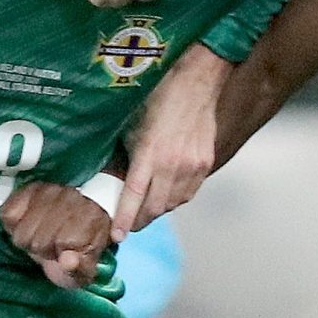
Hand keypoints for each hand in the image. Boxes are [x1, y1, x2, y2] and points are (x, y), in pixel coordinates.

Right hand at [0, 181, 110, 288]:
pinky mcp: (28, 189)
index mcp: (94, 217)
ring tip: (41, 236)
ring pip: (21, 232)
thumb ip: (79, 270)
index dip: (61, 254)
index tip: (66, 253)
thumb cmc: (75, 257)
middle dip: (43, 249)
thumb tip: (68, 261)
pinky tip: (27, 224)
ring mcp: (50, 190)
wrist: (66, 235)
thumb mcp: (83, 272)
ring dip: (28, 240)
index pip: (64, 242)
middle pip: (39, 240)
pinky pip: (8, 216)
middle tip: (52, 246)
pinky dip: (13, 225)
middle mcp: (73, 197)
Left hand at [114, 46, 230, 236]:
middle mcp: (173, 166)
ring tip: (146, 209)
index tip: (117, 236)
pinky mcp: (205, 164)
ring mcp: (192, 167)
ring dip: (157, 210)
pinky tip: (166, 195)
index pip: (134, 197)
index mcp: (150, 154)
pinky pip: (188, 194)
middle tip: (128, 224)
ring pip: (173, 204)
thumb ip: (124, 153)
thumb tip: (112, 176)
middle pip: (155, 208)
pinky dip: (175, 199)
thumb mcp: (130, 123)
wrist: (196, 80)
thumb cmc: (158, 96)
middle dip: (139, 220)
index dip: (125, 220)